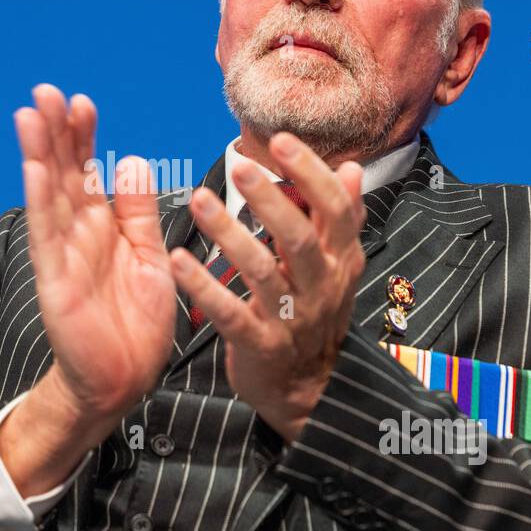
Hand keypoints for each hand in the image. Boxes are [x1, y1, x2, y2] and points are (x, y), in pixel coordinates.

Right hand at [14, 83, 175, 424]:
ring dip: (39, 154)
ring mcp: (63, 255)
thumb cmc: (136, 323)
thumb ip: (138, 212)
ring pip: (49, 195)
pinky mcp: (56, 281)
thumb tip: (129, 160)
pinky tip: (34, 169)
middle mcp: (78, 235)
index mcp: (102, 228)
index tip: (82, 102)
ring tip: (30, 114)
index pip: (88, 171)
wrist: (126, 381)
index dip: (83, 137)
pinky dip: (40, 201)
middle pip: (63, 173)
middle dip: (55, 132)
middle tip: (46, 91)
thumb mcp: (150, 256)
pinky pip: (47, 236)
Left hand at [168, 131, 366, 442]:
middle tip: (240, 167)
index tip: (281, 141)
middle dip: (271, 200)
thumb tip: (351, 168)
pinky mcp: (261, 345)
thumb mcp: (337, 266)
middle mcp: (321, 286)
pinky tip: (179, 260)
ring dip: (229, 235)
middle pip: (299, 238)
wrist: (310, 389)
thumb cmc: (314, 315)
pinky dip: (205, 287)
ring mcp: (291, 318)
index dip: (310, 174)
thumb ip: (340, 218)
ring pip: (263, 272)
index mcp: (339, 260)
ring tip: (199, 202)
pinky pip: (231, 314)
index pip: (336, 209)